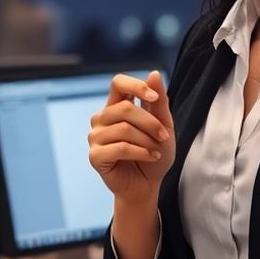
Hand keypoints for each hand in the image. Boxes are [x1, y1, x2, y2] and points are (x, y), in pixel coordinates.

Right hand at [88, 71, 175, 204]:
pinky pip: (120, 148)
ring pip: (123, 129)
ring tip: (156, 151)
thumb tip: (154, 73)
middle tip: (164, 137)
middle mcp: (102, 118)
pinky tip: (151, 157)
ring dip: (147, 141)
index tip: (154, 98)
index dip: (135, 86)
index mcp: (116, 106)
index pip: (118, 83)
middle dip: (150, 123)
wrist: (147, 185)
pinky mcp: (95, 156)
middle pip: (124, 108)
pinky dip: (141, 152)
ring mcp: (95, 137)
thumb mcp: (163, 125)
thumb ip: (158, 101)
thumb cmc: (153, 153)